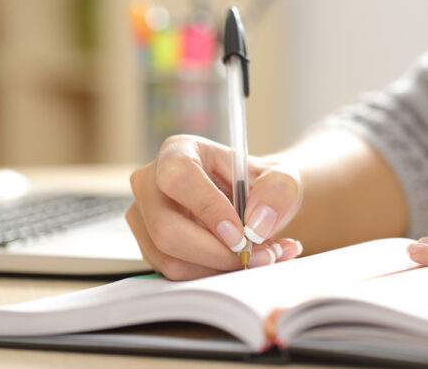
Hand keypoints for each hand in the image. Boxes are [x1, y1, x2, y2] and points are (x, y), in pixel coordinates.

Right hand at [126, 135, 302, 279]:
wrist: (254, 204)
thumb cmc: (260, 185)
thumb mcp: (282, 178)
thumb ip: (278, 192)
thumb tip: (256, 225)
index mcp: (179, 151)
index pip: (179, 178)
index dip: (209, 209)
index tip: (242, 234)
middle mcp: (151, 182)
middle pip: (166, 228)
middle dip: (218, 253)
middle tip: (256, 256)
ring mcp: (145, 217)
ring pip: (171, 259)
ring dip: (220, 268)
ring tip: (257, 258)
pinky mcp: (150, 247)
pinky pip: (176, 273)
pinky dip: (213, 275)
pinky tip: (238, 263)